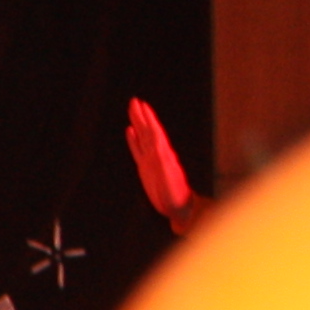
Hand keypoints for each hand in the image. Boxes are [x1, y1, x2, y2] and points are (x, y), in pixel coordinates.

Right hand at [125, 99, 200, 235]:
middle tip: (134, 101)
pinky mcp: (146, 167)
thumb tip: (156, 144)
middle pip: (147, 130)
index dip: (147, 117)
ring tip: (132, 112)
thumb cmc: (175, 194)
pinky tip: (130, 133)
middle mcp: (157, 153)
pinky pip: (137, 150)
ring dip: (138, 124)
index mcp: (163, 152)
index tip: (140, 104)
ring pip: (142, 137)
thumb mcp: (168, 177)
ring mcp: (151, 159)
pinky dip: (133, 140)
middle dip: (141, 116)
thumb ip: (162, 161)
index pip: (153, 131)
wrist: (179, 208)